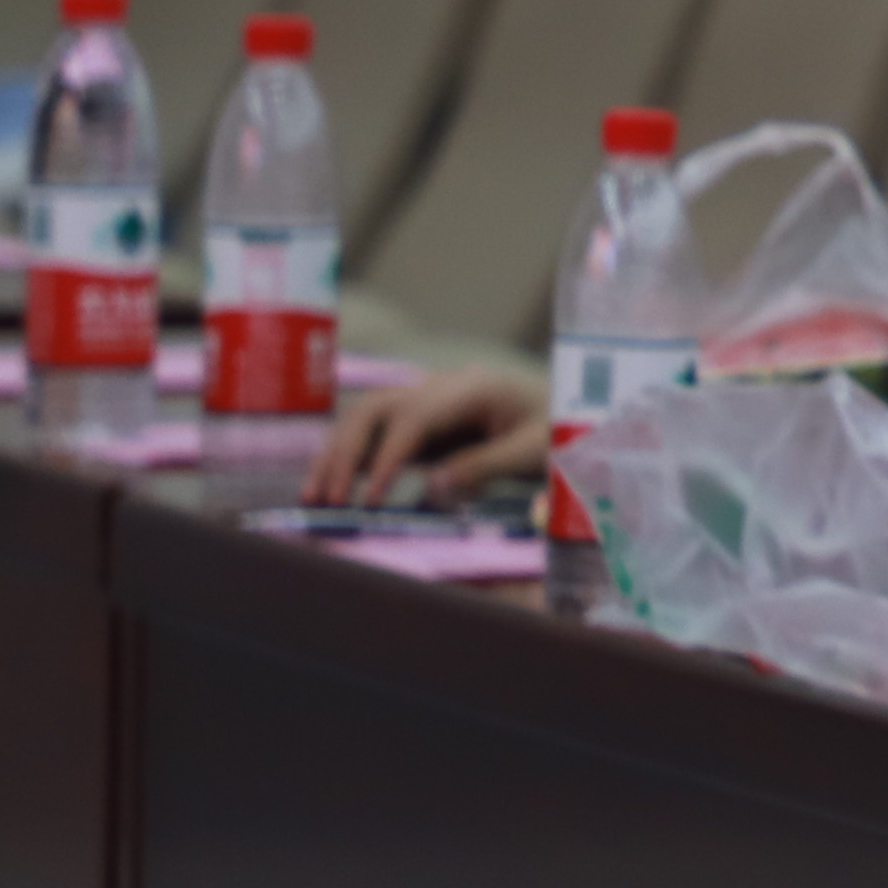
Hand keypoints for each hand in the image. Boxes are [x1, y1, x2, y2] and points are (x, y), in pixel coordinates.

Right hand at [309, 367, 546, 506]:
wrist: (573, 405)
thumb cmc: (559, 425)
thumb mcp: (533, 449)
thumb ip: (485, 466)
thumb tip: (430, 487)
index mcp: (470, 388)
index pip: (412, 419)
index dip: (385, 458)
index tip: (369, 499)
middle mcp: (440, 387)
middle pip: (375, 408)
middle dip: (344, 451)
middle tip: (325, 499)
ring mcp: (428, 401)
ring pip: (367, 417)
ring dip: (337, 453)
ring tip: (314, 496)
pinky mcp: (423, 421)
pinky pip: (378, 433)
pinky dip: (351, 457)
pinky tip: (331, 486)